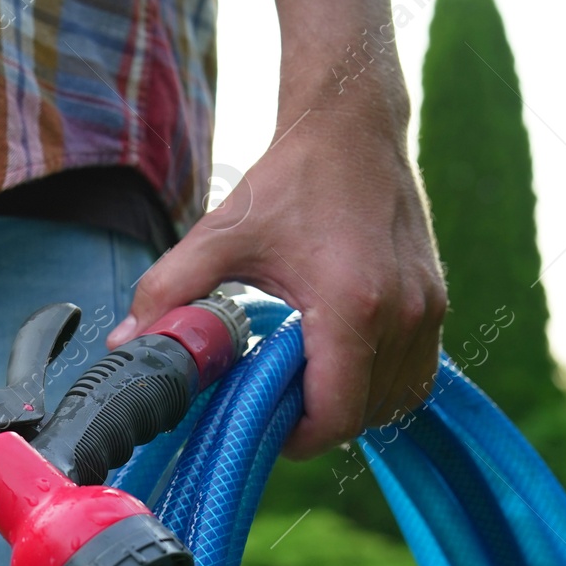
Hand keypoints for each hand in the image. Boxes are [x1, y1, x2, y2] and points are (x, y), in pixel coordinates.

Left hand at [106, 0, 444, 459]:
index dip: (299, 438)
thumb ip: (169, 291)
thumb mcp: (220, 234)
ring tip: (305, 383)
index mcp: (351, 305)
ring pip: (397, 401)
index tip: (265, 426)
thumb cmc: (290, 181)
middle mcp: (403, 313)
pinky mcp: (438, 302)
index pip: (337, 414)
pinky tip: (340, 366)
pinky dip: (381, 386)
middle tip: (276, 402)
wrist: (353, 127)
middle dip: (319, 422)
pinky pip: (417, 375)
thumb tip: (127, 344)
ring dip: (353, 408)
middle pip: (366, 416)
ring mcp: (428, 309)